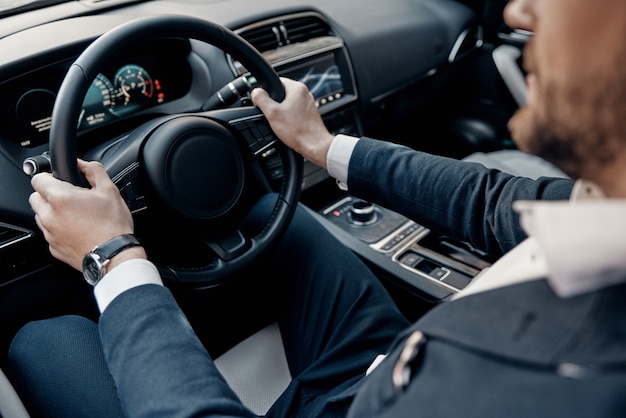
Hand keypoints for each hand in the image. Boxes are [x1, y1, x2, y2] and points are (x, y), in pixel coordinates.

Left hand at [29, 159, 144, 270]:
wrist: (114, 255)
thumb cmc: (113, 225)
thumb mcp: (110, 190)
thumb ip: (94, 170)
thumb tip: (84, 163)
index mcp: (60, 198)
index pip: (38, 178)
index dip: (51, 176)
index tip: (63, 180)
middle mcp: (49, 216)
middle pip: (36, 197)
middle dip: (50, 194)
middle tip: (71, 197)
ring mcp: (50, 233)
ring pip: (41, 216)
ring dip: (53, 212)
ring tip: (76, 215)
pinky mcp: (53, 247)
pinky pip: (50, 232)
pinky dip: (59, 229)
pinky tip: (78, 229)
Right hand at [251, 77, 334, 167]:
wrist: (314, 146)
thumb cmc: (298, 131)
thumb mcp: (272, 113)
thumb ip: (261, 99)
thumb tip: (256, 92)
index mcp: (297, 88)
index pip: (276, 81)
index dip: (266, 91)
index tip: (263, 102)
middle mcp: (305, 94)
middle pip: (282, 94)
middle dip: (274, 104)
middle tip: (272, 115)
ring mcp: (309, 105)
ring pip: (288, 104)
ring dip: (282, 113)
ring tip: (281, 123)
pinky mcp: (309, 115)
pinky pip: (294, 113)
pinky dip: (289, 119)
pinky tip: (288, 127)